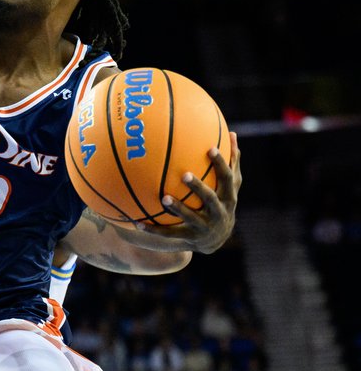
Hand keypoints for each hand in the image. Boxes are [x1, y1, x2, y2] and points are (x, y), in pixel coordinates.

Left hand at [125, 132, 240, 253]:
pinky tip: (137, 224)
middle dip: (199, 187)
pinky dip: (153, 230)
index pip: (227, 178)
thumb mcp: (229, 185)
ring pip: (191, 218)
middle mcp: (220, 212)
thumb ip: (231, 161)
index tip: (210, 148)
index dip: (221, 164)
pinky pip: (169, 234)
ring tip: (164, 198)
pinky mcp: (190, 237)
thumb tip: (232, 132)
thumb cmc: (221, 201)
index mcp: (228, 196)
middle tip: (185, 174)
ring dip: (179, 208)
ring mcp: (205, 226)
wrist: (216, 238)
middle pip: (211, 199)